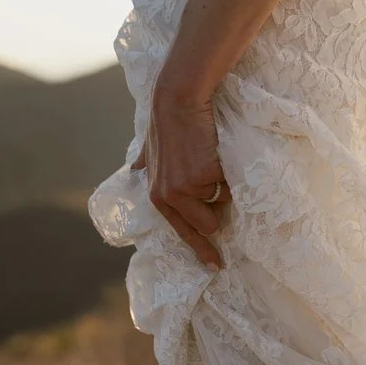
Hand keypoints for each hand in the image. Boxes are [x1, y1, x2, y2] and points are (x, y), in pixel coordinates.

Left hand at [130, 82, 231, 270]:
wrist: (178, 98)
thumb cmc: (169, 121)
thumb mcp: (150, 147)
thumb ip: (145, 162)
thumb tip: (135, 169)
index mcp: (158, 196)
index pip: (182, 232)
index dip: (201, 250)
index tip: (215, 265)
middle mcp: (169, 197)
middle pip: (208, 226)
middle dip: (217, 209)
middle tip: (213, 182)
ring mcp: (186, 189)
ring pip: (222, 207)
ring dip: (223, 190)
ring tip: (210, 161)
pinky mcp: (205, 177)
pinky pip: (230, 187)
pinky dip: (229, 173)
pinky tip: (215, 151)